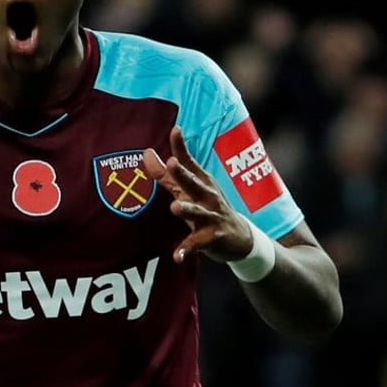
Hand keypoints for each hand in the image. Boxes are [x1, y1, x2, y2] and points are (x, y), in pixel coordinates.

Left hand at [143, 126, 251, 263]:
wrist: (241, 237)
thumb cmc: (208, 207)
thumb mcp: (189, 189)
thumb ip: (166, 174)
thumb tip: (146, 152)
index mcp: (201, 182)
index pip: (190, 162)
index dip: (181, 147)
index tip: (176, 129)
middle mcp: (207, 196)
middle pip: (194, 183)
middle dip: (184, 174)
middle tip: (172, 164)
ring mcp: (211, 216)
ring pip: (198, 212)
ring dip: (187, 209)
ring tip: (174, 207)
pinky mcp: (212, 237)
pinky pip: (197, 244)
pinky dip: (186, 250)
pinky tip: (176, 257)